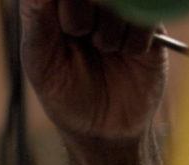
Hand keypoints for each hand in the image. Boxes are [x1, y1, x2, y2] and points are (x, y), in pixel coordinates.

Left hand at [21, 0, 167, 144]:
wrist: (104, 129)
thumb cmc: (64, 94)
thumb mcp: (40, 62)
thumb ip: (37, 22)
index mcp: (56, 8)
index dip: (66, 4)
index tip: (66, 25)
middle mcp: (90, 5)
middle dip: (81, 14)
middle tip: (80, 34)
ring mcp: (121, 13)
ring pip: (120, 1)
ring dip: (109, 31)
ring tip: (104, 51)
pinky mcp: (151, 26)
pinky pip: (147, 17)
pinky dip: (134, 39)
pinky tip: (127, 54)